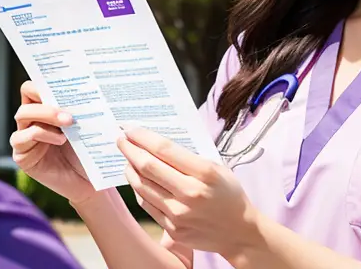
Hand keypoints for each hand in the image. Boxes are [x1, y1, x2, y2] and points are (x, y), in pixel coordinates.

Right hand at [10, 80, 95, 205]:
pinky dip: (42, 135)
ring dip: (47, 115)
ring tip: (69, 123)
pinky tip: (61, 140)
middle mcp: (33, 118)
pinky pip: (23, 138)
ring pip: (23, 114)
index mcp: (47, 106)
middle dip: (47, 97)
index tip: (65, 80)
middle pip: (27, 94)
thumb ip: (83, 106)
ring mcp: (24, 136)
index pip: (37, 85)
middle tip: (69, 110)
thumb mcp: (90, 124)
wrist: (92, 180)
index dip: (46, 79)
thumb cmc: (92, 149)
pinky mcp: (22, 155)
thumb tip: (94, 84)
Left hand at [117, 127, 260, 259]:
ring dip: (130, 169)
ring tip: (127, 159)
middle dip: (130, 150)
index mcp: (204, 173)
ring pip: (143, 186)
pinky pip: (147, 205)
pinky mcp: (172, 229)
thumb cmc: (229, 194)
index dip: (143, 137)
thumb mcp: (218, 168)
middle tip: (121, 139)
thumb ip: (190, 158)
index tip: (131, 129)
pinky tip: (137, 179)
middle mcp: (190, 193)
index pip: (165, 150)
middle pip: (149, 167)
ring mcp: (179, 214)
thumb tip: (158, 145)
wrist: (238, 231)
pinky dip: (138, 189)